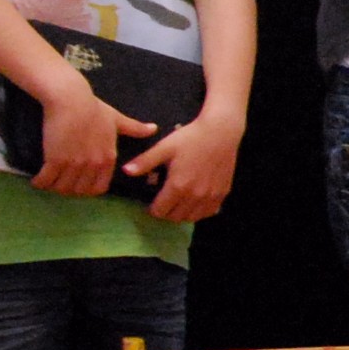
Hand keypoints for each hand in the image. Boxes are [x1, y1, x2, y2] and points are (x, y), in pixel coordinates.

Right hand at [33, 76, 155, 198]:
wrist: (71, 98)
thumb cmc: (93, 108)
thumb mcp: (116, 118)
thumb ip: (133, 128)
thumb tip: (153, 128)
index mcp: (108, 158)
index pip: (98, 188)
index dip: (86, 189)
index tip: (77, 183)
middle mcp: (93, 165)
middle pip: (78, 191)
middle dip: (68, 189)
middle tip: (59, 182)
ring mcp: (75, 163)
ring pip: (62, 188)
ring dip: (53, 187)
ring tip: (47, 180)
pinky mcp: (56, 159)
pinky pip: (46, 180)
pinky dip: (40, 182)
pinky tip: (36, 179)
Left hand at [126, 107, 244, 222]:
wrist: (221, 132)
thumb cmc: (191, 138)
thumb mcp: (165, 147)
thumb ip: (145, 161)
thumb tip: (125, 171)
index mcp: (178, 186)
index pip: (160, 211)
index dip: (152, 209)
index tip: (151, 202)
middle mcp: (195, 196)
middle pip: (175, 217)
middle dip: (166, 212)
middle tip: (163, 202)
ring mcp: (211, 196)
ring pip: (192, 217)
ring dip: (182, 214)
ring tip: (178, 203)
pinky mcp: (223, 193)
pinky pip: (209, 212)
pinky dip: (200, 212)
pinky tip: (195, 202)